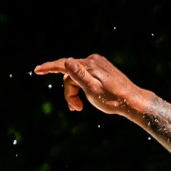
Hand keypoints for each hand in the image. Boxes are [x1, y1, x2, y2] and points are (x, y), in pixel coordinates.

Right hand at [32, 54, 149, 117]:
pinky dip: (82, 88)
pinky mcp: (102, 69)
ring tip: (79, 108)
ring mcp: (98, 64)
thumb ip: (79, 76)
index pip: (64, 65)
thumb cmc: (114, 100)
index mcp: (89, 65)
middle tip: (76, 109)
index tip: (37, 70)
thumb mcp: (94, 90)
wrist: (133, 101)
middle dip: (70, 92)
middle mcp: (93, 61)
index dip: (49, 68)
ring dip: (75, 92)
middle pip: (70, 76)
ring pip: (77, 77)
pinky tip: (85, 99)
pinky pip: (85, 77)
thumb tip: (66, 61)